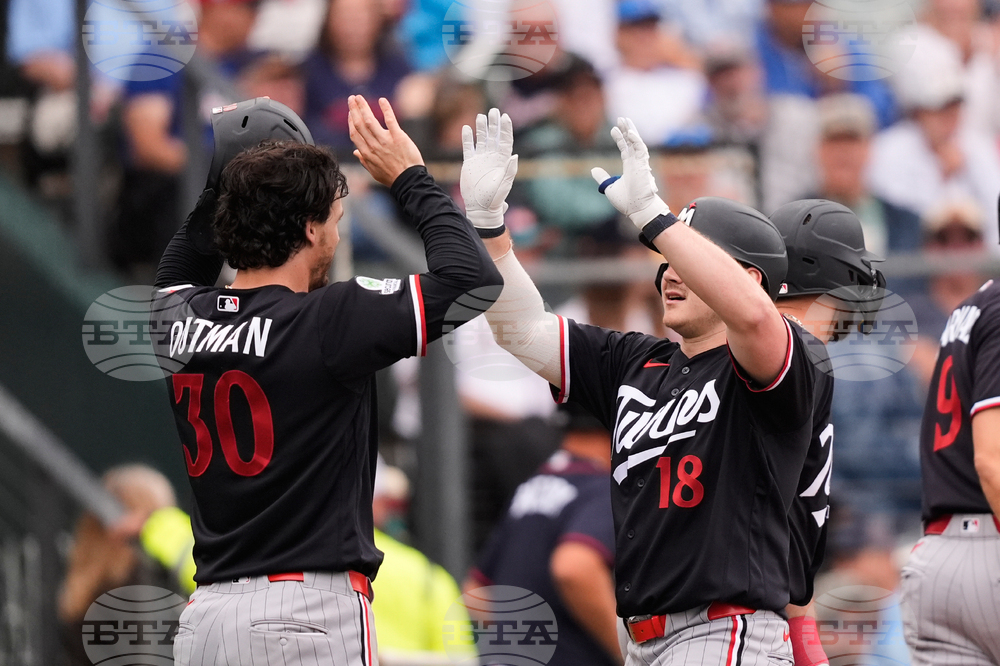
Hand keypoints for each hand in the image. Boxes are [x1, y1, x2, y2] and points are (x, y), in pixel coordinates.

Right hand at [349, 95, 423, 186]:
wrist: (409, 181)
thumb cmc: (393, 177)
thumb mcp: (374, 172)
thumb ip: (364, 161)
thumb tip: (355, 152)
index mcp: (367, 153)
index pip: (355, 134)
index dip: (351, 122)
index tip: (350, 113)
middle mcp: (373, 145)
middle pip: (360, 124)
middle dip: (354, 110)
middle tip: (352, 98)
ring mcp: (385, 141)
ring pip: (370, 120)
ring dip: (364, 107)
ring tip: (360, 97)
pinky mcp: (398, 137)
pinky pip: (390, 120)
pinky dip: (386, 109)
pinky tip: (382, 100)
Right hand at [461, 108, 517, 229]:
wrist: (481, 207)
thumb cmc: (495, 197)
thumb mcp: (504, 184)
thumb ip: (510, 170)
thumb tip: (514, 155)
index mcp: (503, 160)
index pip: (505, 140)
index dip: (505, 129)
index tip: (505, 117)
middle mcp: (492, 157)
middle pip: (494, 136)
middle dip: (494, 123)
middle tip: (493, 111)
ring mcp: (481, 159)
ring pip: (482, 139)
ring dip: (482, 128)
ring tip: (481, 116)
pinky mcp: (469, 163)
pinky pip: (468, 147)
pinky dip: (468, 138)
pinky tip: (467, 128)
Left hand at [591, 118, 669, 230]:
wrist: (637, 210)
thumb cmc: (626, 201)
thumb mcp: (609, 187)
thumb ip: (603, 177)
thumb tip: (593, 169)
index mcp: (630, 167)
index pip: (625, 148)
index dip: (620, 138)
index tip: (613, 129)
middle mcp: (636, 163)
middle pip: (632, 142)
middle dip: (626, 130)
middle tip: (621, 118)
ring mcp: (641, 164)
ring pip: (637, 143)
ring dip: (631, 131)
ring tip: (625, 120)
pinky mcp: (644, 166)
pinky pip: (641, 149)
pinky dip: (636, 140)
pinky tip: (629, 132)